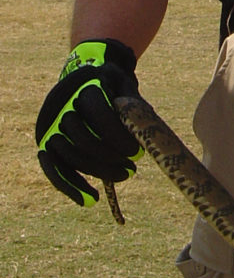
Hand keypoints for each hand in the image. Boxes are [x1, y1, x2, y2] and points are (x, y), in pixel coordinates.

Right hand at [36, 40, 142, 206]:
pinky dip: (70, 187)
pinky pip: (54, 169)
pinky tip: (90, 200)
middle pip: (82, 138)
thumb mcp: (126, 84)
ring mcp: (49, 124)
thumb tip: (143, 135)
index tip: (137, 152)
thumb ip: (133, 105)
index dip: (117, 136)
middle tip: (132, 168)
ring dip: (97, 171)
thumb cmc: (112, 84)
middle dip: (109, 158)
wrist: (85, 76)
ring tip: (124, 175)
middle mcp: (61, 104)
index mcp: (84, 85)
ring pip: (68, 156)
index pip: (98, 113)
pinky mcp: (45, 142)